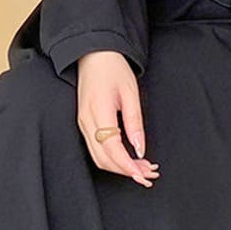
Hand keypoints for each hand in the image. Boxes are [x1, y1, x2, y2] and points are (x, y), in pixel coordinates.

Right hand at [76, 50, 159, 187]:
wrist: (94, 54)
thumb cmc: (114, 69)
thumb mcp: (131, 93)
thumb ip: (135, 123)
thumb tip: (139, 150)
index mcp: (99, 111)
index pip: (112, 149)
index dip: (128, 165)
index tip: (143, 175)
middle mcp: (86, 121)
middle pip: (104, 159)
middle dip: (126, 171)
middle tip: (148, 175)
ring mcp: (82, 123)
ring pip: (98, 157)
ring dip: (119, 167)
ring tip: (142, 168)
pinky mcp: (83, 123)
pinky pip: (95, 149)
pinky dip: (112, 158)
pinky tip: (128, 158)